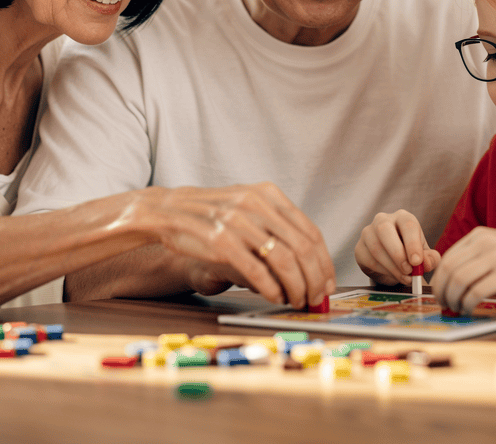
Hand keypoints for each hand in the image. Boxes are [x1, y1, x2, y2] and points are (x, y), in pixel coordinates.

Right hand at [129, 183, 335, 308]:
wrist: (167, 210)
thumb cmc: (210, 214)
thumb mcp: (246, 204)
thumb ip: (274, 224)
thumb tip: (309, 260)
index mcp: (267, 194)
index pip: (309, 231)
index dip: (324, 261)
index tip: (328, 282)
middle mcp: (257, 204)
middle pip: (302, 247)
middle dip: (315, 278)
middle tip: (317, 298)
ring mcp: (239, 222)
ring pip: (284, 260)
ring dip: (297, 286)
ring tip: (298, 301)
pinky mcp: (221, 241)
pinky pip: (257, 270)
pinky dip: (272, 288)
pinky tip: (276, 297)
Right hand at [355, 210, 438, 285]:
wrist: (392, 262)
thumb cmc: (410, 253)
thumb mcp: (424, 256)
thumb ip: (430, 259)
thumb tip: (426, 263)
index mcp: (403, 217)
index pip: (407, 224)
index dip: (412, 243)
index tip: (417, 262)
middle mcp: (383, 220)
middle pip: (385, 230)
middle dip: (397, 253)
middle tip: (408, 270)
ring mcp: (368, 233)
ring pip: (376, 247)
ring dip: (392, 266)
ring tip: (405, 278)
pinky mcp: (360, 248)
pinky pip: (369, 259)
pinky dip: (383, 271)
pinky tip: (393, 276)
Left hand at [429, 227, 495, 312]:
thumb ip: (477, 260)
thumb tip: (453, 285)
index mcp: (479, 235)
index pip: (448, 257)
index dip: (439, 279)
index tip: (439, 292)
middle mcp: (484, 243)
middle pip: (449, 269)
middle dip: (441, 290)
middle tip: (443, 304)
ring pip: (459, 280)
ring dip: (453, 299)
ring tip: (457, 308)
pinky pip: (477, 291)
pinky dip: (468, 303)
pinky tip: (470, 308)